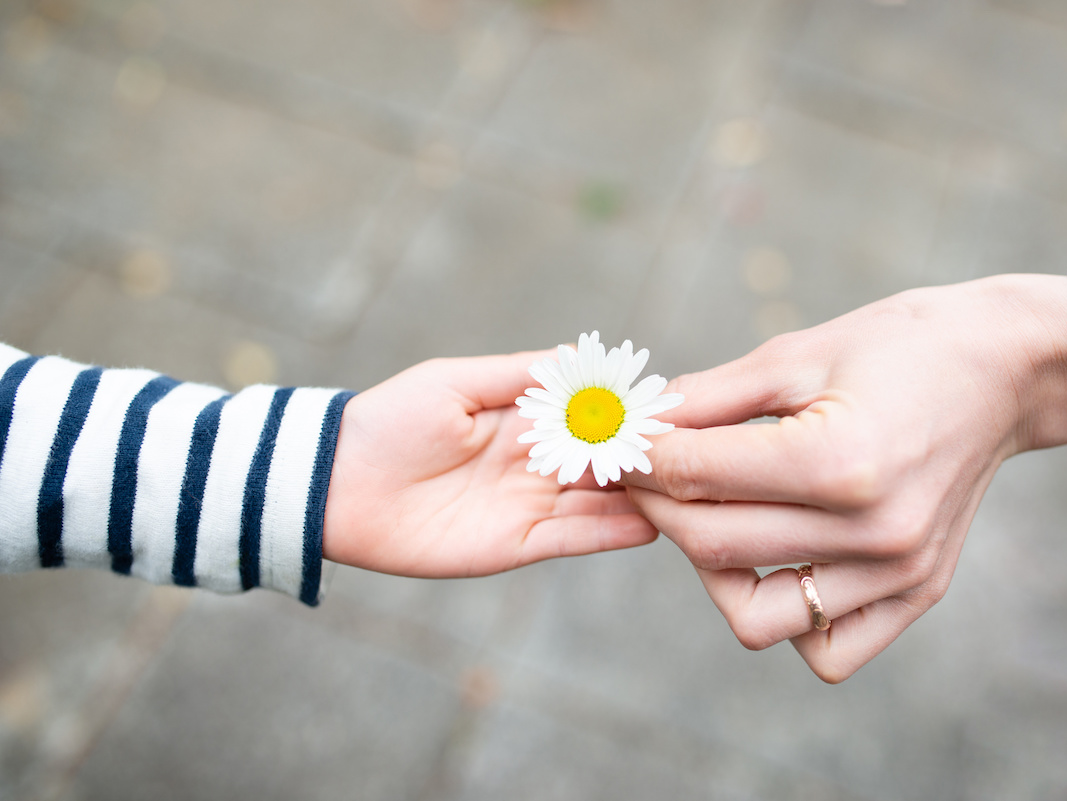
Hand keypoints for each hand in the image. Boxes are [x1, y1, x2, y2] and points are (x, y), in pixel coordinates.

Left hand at [322, 350, 657, 576]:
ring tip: (690, 489)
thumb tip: (584, 355)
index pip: (593, 415)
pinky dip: (612, 533)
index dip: (633, 412)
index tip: (679, 406)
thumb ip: (520, 373)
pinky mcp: (516, 544)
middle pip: (608, 460)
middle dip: (649, 456)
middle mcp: (537, 463)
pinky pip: (574, 538)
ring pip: (602, 501)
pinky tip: (652, 525)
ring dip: (643, 496)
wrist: (336, 486)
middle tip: (700, 451)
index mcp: (525, 420)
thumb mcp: (455, 382)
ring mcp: (529, 504)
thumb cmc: (390, 422)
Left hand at [622, 275, 1066, 681]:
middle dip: (656, 505)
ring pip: (755, 616)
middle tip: (643, 474)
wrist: (1005, 370)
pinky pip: (825, 650)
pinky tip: (776, 560)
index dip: (638, 459)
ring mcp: (898, 573)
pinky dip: (785, 620)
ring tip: (714, 516)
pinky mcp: (917, 594)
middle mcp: (871, 531)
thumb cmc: (900, 346)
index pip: (696, 475)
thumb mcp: (797, 353)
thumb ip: (706, 398)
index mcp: (838, 460)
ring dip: (710, 568)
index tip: (611, 446)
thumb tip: (632, 427)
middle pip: (711, 545)